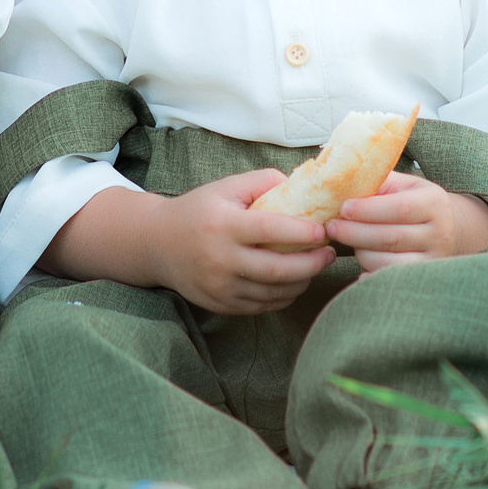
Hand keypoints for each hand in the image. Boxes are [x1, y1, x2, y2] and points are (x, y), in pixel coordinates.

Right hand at [147, 171, 336, 313]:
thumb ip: (263, 182)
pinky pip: (262, 307)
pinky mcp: (221, 304)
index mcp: (223, 225)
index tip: (323, 231)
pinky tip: (294, 282)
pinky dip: (284, 296)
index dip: (302, 233)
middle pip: (277, 270)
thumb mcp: (226, 187)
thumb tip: (301, 188)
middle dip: (311, 264)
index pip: (270, 231)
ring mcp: (220, 286)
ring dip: (302, 282)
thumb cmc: (198, 210)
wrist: (157, 244)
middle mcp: (220, 259)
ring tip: (315, 267)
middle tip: (330, 254)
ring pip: (273, 293)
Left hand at [324, 172, 487, 270]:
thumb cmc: (412, 201)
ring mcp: (433, 259)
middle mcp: (439, 233)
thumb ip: (377, 181)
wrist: (446, 228)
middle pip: (391, 238)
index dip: (368, 210)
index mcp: (433, 202)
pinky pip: (389, 278)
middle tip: (331, 227)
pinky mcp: (422, 278)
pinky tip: (358, 261)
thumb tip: (339, 179)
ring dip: (359, 252)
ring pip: (388, 262)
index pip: (399, 208)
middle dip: (355, 233)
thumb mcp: (402, 184)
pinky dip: (368, 272)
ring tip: (345, 240)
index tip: (343, 208)